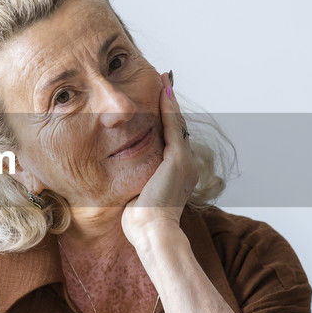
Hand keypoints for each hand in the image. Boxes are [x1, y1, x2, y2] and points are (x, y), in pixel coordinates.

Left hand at [122, 69, 195, 245]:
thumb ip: (136, 180)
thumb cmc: (140, 221)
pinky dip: (168, 106)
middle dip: (169, 105)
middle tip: (163, 82)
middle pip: (177, 127)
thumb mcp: (138, 195)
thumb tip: (124, 176)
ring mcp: (185, 161)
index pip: (172, 139)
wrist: (152, 232)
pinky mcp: (178, 158)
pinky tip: (162, 90)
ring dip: (169, 100)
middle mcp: (186, 165)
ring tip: (164, 80)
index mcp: (178, 174)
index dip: (166, 119)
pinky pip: (173, 125)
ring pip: (177, 123)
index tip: (159, 101)